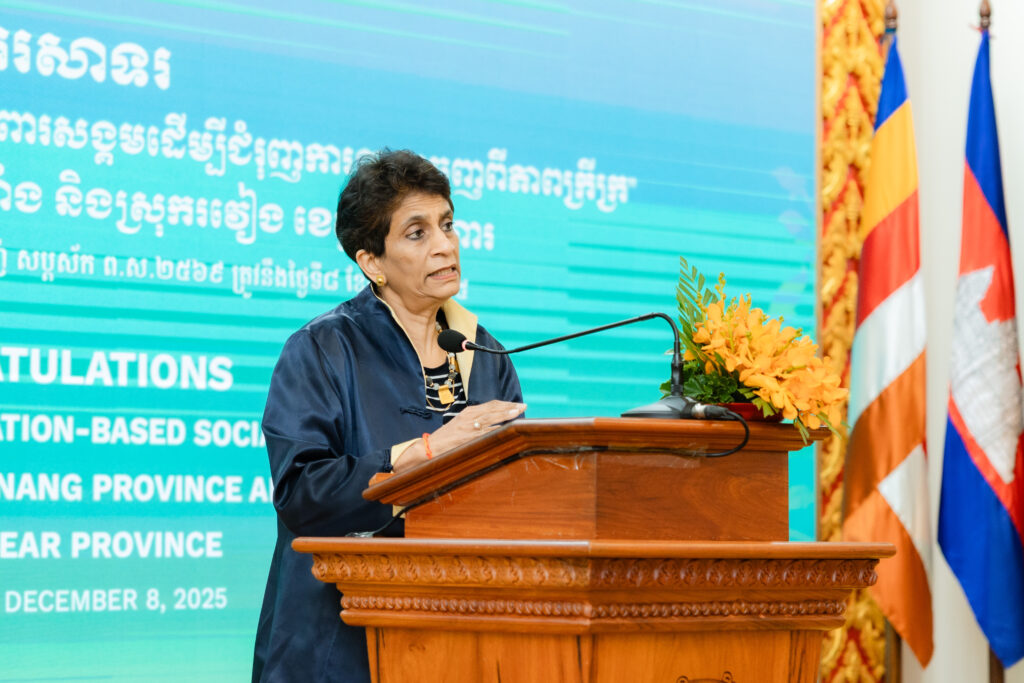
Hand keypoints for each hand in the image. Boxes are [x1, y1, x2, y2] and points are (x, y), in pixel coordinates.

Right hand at [392, 401, 525, 472]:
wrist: (431, 446)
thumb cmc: (447, 437)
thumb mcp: (461, 424)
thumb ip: (475, 421)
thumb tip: (492, 421)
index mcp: (469, 412)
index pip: (491, 405)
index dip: (505, 404)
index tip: (516, 405)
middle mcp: (470, 416)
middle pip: (494, 408)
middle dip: (510, 407)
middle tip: (523, 406)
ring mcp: (470, 426)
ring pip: (493, 417)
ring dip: (507, 414)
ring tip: (518, 412)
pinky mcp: (470, 437)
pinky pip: (487, 431)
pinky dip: (498, 428)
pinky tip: (507, 427)